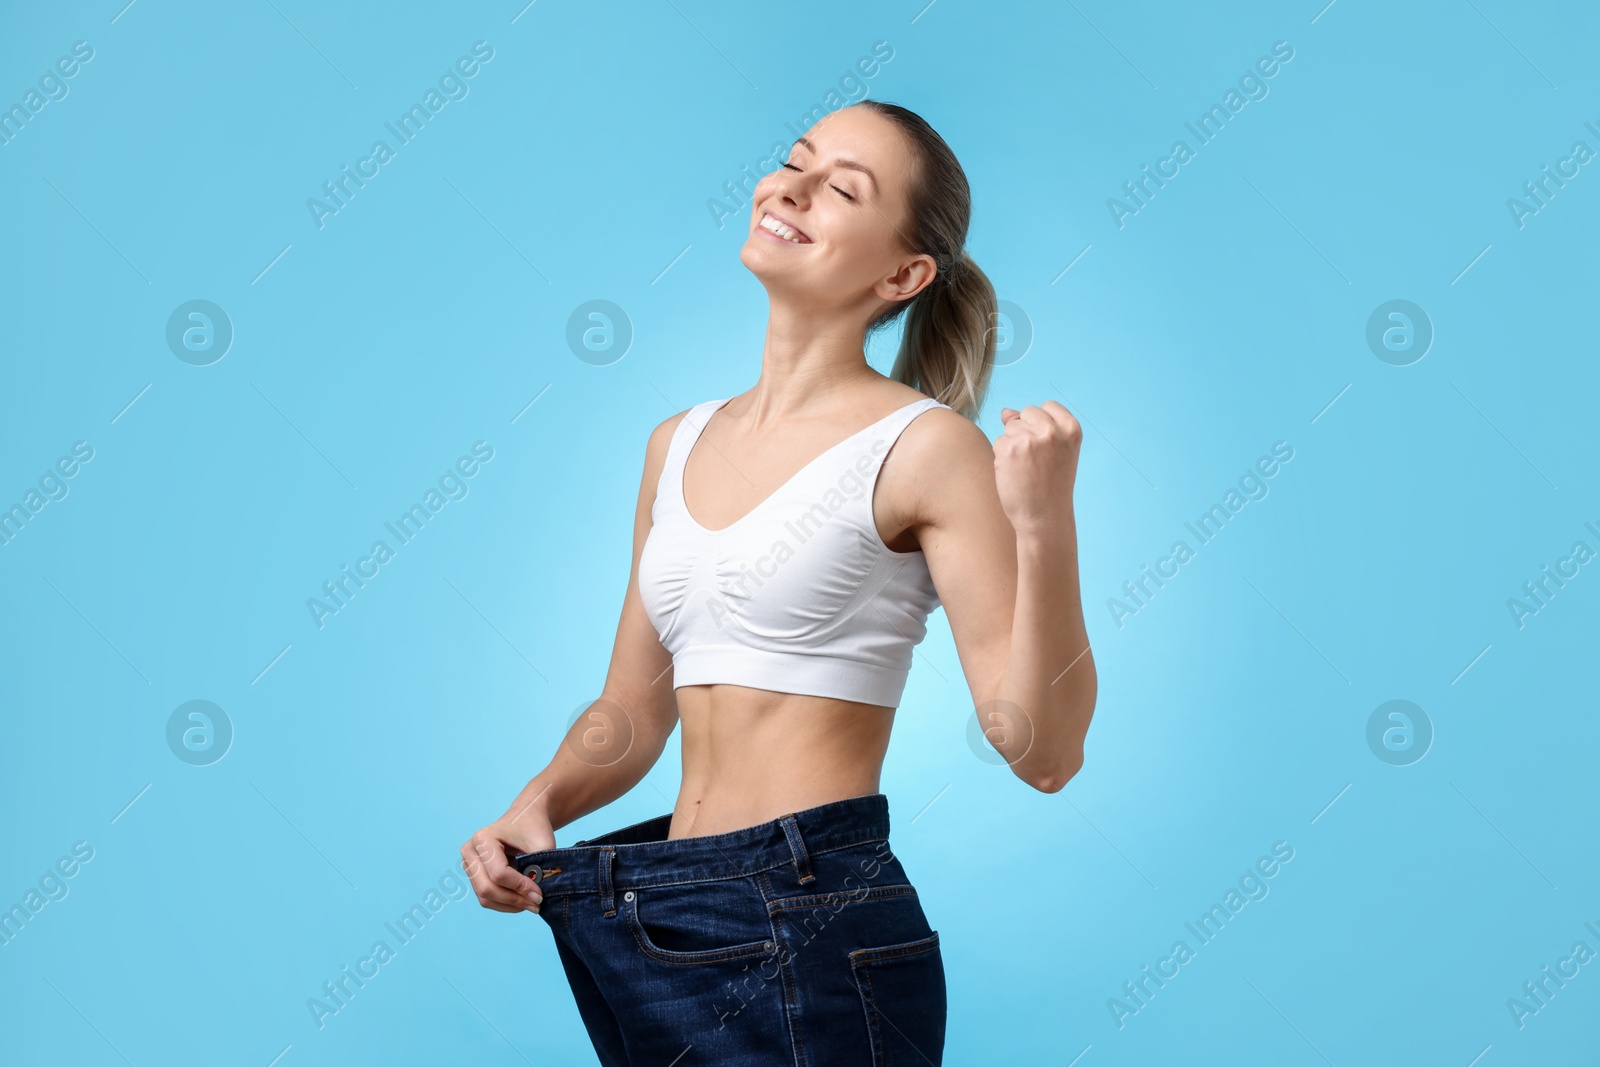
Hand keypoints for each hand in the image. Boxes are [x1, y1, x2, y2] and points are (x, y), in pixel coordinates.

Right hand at [461, 805, 556, 915]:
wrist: (526, 817)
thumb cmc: (534, 828)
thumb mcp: (543, 845)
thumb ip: (539, 870)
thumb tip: (535, 898)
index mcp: (483, 838)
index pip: (499, 873)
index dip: (520, 887)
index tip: (540, 894)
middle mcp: (470, 851)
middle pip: (487, 888)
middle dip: (513, 900)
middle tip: (536, 904)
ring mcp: (469, 864)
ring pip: (484, 897)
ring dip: (509, 905)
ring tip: (531, 904)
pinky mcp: (474, 875)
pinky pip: (485, 897)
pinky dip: (504, 903)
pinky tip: (522, 901)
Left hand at [995, 400, 1081, 534]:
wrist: (1045, 517)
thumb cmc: (1051, 486)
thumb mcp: (1056, 452)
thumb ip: (1036, 427)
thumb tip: (1006, 412)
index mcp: (1071, 429)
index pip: (1048, 406)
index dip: (1041, 423)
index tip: (1045, 445)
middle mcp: (1052, 430)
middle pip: (1027, 413)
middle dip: (1025, 431)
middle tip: (1036, 460)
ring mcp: (1029, 438)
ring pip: (1010, 428)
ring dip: (1013, 445)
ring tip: (1026, 469)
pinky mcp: (1008, 449)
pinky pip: (998, 442)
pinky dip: (1002, 457)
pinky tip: (1015, 474)